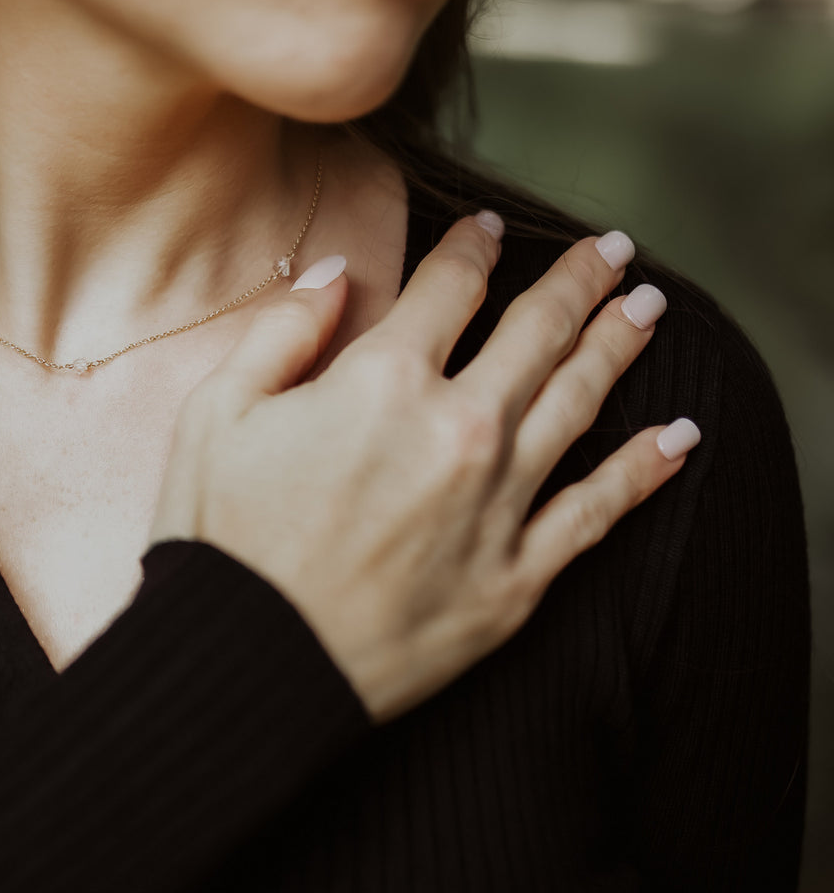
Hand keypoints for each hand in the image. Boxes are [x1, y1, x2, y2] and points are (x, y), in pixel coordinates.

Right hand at [151, 213, 696, 722]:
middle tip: (611, 251)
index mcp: (382, 381)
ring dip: (617, 346)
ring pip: (579, 403)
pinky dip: (643, 470)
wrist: (247, 662)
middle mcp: (457, 429)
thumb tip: (336, 271)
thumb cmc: (219, 537)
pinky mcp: (515, 576)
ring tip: (646, 309)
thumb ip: (284, 330)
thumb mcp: (217, 412)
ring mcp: (496, 504)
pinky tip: (676, 437)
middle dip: (577, 281)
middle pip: (537, 333)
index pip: (450, 288)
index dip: (474, 248)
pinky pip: (596, 512)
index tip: (490, 231)